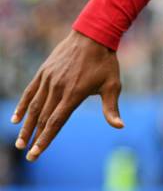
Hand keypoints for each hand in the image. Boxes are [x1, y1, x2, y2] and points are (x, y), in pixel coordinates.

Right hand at [12, 30, 123, 160]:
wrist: (93, 36)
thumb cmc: (105, 63)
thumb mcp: (112, 85)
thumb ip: (111, 108)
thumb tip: (120, 126)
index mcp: (73, 94)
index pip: (56, 122)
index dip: (45, 139)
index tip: (36, 153)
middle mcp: (58, 88)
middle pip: (43, 118)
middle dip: (34, 138)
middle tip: (28, 155)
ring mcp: (49, 79)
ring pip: (34, 107)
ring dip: (26, 126)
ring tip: (20, 142)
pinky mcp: (44, 72)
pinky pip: (30, 91)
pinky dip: (23, 105)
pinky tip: (15, 118)